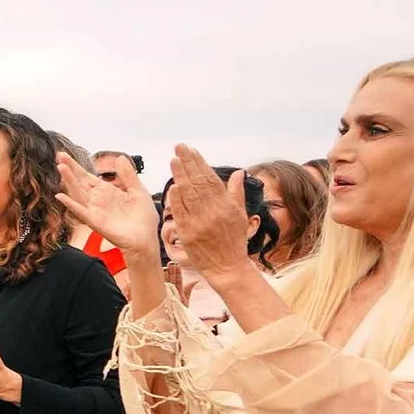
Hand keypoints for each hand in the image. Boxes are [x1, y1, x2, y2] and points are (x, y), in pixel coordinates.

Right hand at [55, 151, 159, 256]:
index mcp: (106, 192)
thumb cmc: (143, 219)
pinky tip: (60, 196)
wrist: (145, 239)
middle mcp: (97, 200)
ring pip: (77, 193)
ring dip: (69, 181)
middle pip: (79, 182)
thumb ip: (128, 175)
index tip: (64, 155)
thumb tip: (120, 157)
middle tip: (59, 156)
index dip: (76, 166)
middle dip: (69, 169)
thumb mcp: (138, 191)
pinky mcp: (95, 221)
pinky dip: (70, 204)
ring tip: (61, 168)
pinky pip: (80, 211)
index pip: (87, 176)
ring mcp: (94, 210)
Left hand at [164, 144, 254, 278]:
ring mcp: (200, 222)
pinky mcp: (188, 233)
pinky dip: (176, 199)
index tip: (191, 150)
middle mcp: (214, 212)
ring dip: (180, 176)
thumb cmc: (234, 239)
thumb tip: (239, 172)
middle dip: (188, 163)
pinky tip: (172, 186)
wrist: (227, 266)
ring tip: (173, 160)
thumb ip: (236, 192)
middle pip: (198, 183)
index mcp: (227, 205)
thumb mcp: (240, 215)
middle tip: (179, 147)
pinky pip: (181, 212)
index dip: (200, 163)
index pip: (211, 179)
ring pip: (189, 195)